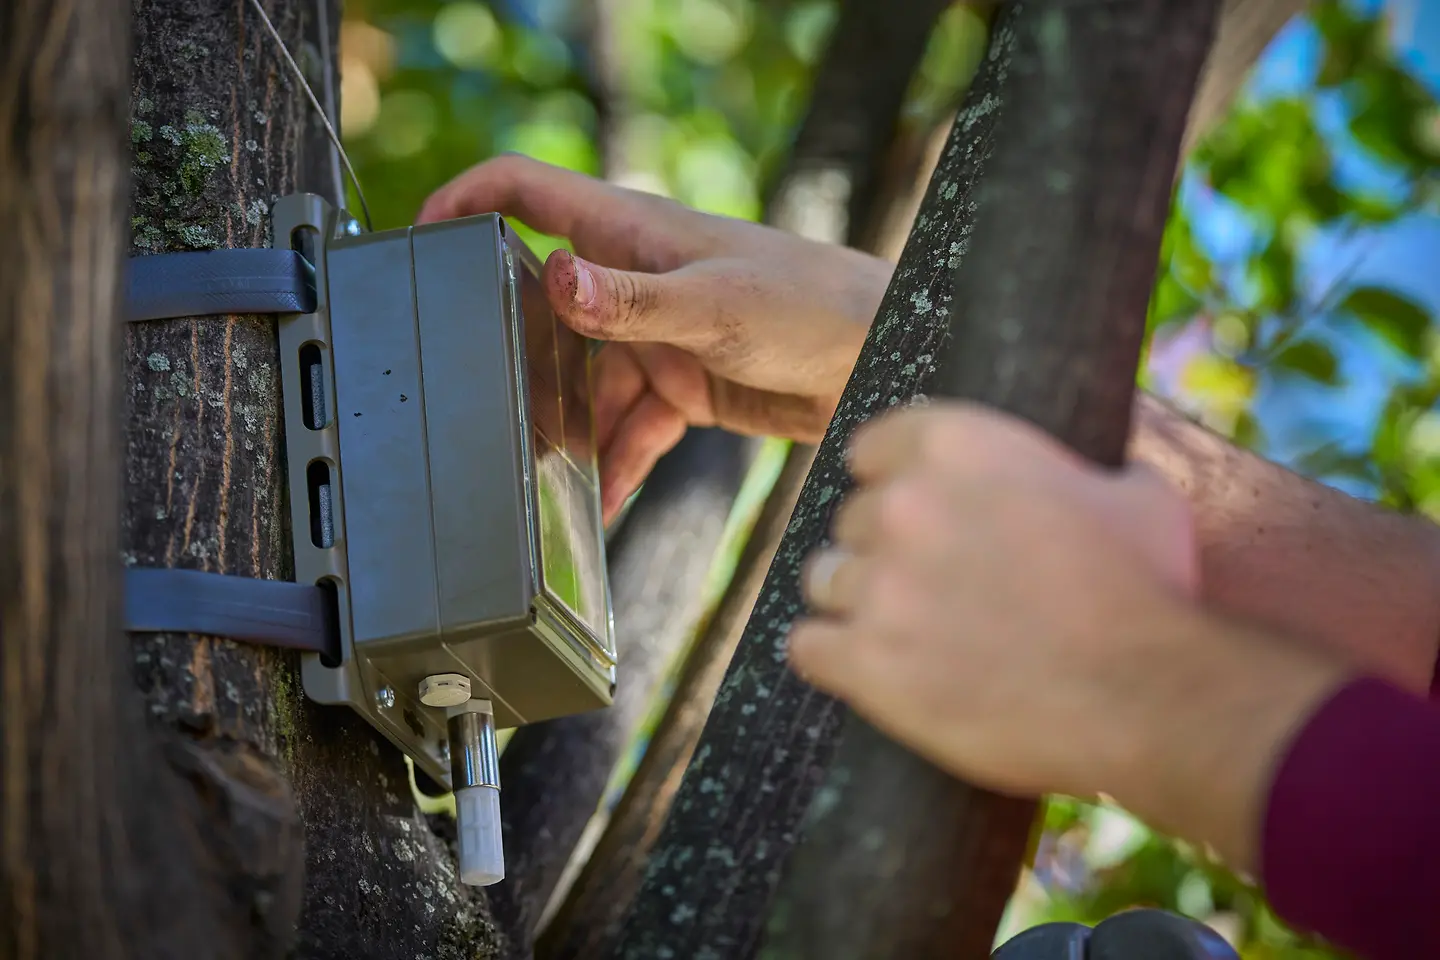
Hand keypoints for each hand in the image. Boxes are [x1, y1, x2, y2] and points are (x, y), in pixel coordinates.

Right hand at [417, 154, 890, 519]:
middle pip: (544, 308)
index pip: (526, 191)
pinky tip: (601, 503)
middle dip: (514, 355)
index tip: (420, 237)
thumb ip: (632, 301)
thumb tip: (555, 277)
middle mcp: (634, 280)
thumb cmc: (813, 302)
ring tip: (541, 479)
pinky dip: (617, 463)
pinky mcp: (684, 385)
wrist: (883, 357)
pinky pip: (632, 428)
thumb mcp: (715, 302)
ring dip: (568, 431)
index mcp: (632, 234)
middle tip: (480, 406)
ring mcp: (656, 335)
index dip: (467, 201)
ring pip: (586, 384)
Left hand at [790, 402, 1350, 868]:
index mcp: (956, 444)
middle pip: (852, 518)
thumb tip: (1082, 472)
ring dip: (854, 599)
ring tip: (900, 627)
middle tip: (927, 582)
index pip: (873, 446)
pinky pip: (807, 647)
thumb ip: (1077, 468)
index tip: (913, 509)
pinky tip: (862, 665)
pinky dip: (831, 656)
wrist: (1151, 696)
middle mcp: (903, 505)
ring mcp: (879, 586)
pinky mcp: (866, 663)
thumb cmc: (1151, 589)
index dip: (892, 478)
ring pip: (824, 578)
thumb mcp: (1131, 493)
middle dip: (884, 547)